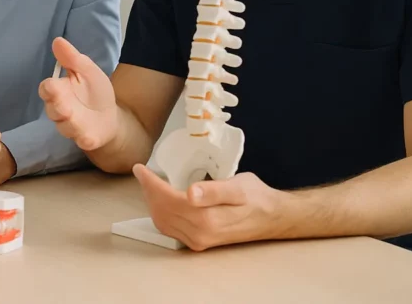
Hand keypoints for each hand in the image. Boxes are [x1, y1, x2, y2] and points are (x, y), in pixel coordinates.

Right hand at [38, 37, 118, 149]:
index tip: (52, 85)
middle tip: (63, 103)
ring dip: (69, 122)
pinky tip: (87, 137)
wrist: (110, 115)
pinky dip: (84, 139)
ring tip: (72, 114)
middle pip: (52, 109)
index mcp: (59, 91)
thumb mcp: (87, 70)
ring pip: (64, 126)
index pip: (46, 90)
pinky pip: (81, 140)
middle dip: (57, 106)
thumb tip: (58, 40)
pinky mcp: (85, 138)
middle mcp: (61, 110)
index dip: (47, 89)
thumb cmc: (94, 91)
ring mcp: (72, 126)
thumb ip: (72, 58)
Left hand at [133, 163, 285, 250]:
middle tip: (143, 173)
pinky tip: (162, 201)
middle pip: (161, 211)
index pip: (166, 199)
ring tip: (150, 183)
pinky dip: (161, 214)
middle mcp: (199, 234)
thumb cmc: (256, 197)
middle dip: (149, 191)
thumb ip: (213, 191)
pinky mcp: (200, 242)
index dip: (150, 182)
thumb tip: (190, 194)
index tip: (140, 168)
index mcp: (205, 219)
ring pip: (163, 222)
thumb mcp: (237, 187)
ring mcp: (198, 241)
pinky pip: (171, 229)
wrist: (271, 217)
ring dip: (152, 202)